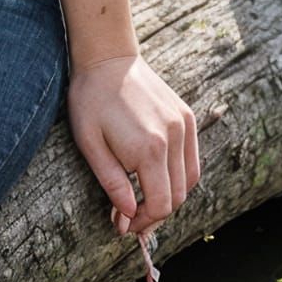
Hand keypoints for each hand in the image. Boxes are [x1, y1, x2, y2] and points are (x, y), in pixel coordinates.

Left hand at [66, 53, 198, 242]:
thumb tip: (128, 215)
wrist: (107, 56)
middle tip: (131, 216)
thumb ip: (112, 183)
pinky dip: (180, 175)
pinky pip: (192, 158)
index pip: (161, 205)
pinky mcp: (187, 115)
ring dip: (170, 196)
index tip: (123, 224)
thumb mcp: (89, 143)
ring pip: (189, 180)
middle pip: (178, 196)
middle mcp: (174, 137)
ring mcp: (184, 124)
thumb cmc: (91, 98)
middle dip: (155, 213)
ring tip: (144, 198)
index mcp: (149, 148)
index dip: (143, 221)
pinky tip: (158, 175)